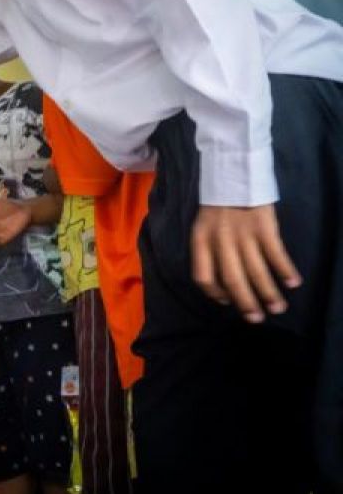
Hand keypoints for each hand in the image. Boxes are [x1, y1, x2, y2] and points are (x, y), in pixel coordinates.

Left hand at [190, 204, 300, 322]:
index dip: (214, 293)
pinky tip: (293, 282)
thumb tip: (221, 287)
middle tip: (256, 319)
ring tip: (278, 308)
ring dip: (268, 292)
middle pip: (232, 278)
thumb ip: (209, 251)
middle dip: (245, 302)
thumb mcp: (203, 226)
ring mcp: (242, 234)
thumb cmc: (218, 206)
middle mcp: (220, 240)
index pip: (203, 276)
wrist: (233, 174)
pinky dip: (285, 270)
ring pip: (255, 270)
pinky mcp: (263, 226)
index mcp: (200, 240)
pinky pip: (275, 253)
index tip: (227, 302)